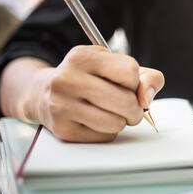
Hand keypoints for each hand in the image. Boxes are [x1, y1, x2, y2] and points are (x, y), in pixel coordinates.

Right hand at [34, 45, 163, 141]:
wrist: (45, 93)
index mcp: (83, 57)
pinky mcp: (63, 130)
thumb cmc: (90, 78)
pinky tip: (96, 120)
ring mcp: (62, 105)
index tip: (127, 83)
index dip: (135, 81)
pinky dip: (108, 131)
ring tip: (112, 112)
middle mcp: (67, 79)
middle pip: (126, 101)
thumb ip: (146, 77)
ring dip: (122, 121)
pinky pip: (105, 137)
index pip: (129, 71)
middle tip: (130, 106)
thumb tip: (147, 98)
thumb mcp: (115, 65)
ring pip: (116, 123)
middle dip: (136, 108)